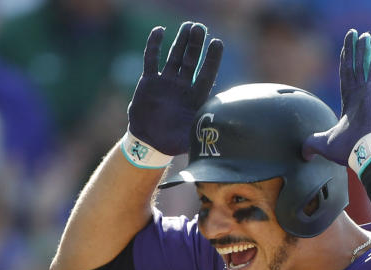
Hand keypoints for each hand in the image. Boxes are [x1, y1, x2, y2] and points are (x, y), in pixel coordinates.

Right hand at [127, 22, 223, 155]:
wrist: (148, 142)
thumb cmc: (172, 142)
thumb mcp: (191, 139)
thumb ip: (203, 134)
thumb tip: (221, 136)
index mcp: (195, 97)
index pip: (206, 74)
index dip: (212, 59)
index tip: (217, 43)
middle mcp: (183, 86)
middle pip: (192, 61)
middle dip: (196, 45)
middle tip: (200, 28)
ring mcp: (166, 82)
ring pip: (175, 56)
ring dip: (181, 41)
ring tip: (188, 26)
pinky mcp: (149, 81)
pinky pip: (151, 59)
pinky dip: (154, 45)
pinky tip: (159, 30)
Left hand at [303, 30, 370, 165]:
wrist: (364, 151)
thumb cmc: (349, 149)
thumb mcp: (324, 142)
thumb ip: (312, 143)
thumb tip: (303, 153)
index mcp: (351, 104)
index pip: (346, 78)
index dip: (345, 63)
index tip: (345, 51)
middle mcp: (361, 95)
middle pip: (355, 67)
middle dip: (354, 51)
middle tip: (354, 35)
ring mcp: (370, 91)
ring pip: (364, 64)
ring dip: (363, 49)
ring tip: (364, 34)